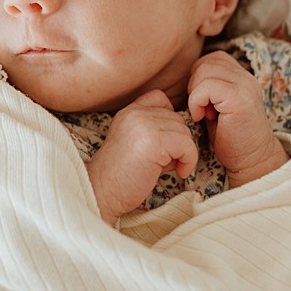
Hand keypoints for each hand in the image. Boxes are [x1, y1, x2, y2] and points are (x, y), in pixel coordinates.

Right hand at [86, 90, 198, 225]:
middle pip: (177, 118)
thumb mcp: (136, 145)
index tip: (166, 141)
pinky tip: (179, 172)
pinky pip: (187, 146)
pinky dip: (189, 160)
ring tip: (171, 167)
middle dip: (178, 142)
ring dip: (184, 152)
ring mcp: (144, 125)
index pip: (159, 98)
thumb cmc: (120, 176)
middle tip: (168, 162)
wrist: (101, 192)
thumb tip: (185, 137)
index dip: (170, 118)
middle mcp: (135, 113)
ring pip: (184, 132)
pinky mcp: (154, 141)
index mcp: (129, 112)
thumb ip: (157, 134)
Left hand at [188, 51, 286, 187]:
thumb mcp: (217, 106)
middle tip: (201, 109)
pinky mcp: (240, 98)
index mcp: (241, 76)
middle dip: (195, 85)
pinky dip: (197, 101)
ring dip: (196, 93)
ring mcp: (245, 86)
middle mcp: (246, 76)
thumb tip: (188, 77)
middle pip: (206, 62)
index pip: (212, 58)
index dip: (199, 77)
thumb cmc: (230, 137)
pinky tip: (202, 118)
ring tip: (204, 113)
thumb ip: (208, 88)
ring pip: (205, 70)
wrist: (251, 160)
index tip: (203, 102)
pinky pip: (207, 86)